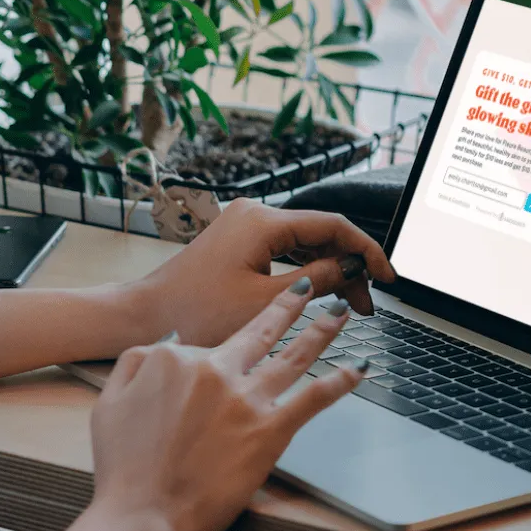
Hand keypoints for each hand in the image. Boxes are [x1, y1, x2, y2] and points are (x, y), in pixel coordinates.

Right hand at [51, 278, 365, 530]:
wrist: (142, 516)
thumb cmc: (124, 469)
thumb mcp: (109, 403)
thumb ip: (136, 363)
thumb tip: (169, 342)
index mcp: (178, 359)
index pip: (210, 344)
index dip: (217, 355)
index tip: (227, 356)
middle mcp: (217, 370)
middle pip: (262, 330)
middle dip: (291, 305)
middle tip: (310, 289)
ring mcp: (247, 398)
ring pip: (294, 354)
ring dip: (322, 329)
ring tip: (341, 312)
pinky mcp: (270, 429)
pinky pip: (313, 397)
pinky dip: (340, 381)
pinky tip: (358, 369)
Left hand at [138, 199, 395, 346]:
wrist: (144, 316)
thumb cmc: (195, 313)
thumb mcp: (266, 302)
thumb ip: (317, 281)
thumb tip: (351, 269)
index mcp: (263, 221)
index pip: (333, 225)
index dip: (366, 250)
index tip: (386, 276)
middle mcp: (255, 214)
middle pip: (321, 233)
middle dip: (349, 266)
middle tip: (366, 303)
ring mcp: (246, 226)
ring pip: (305, 243)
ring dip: (330, 270)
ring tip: (350, 304)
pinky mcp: (240, 242)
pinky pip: (286, 250)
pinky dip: (307, 271)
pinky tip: (322, 293)